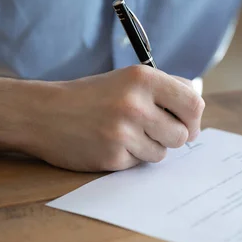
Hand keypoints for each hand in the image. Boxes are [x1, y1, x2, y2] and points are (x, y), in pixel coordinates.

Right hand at [25, 65, 204, 171]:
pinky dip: (130, 157)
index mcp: (144, 78)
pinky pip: (139, 163)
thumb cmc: (92, 96)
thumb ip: (166, 88)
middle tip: (154, 131)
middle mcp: (136, 103)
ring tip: (126, 134)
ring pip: (163, 152)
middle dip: (173, 137)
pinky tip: (111, 144)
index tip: (187, 125)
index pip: (194, 104)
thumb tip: (197, 106)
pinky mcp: (113, 156)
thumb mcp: (128, 79)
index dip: (194, 119)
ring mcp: (124, 131)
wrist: (44, 113)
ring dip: (150, 148)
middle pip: (183, 134)